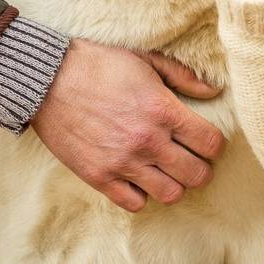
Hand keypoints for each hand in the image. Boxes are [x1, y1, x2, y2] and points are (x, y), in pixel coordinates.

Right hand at [29, 37, 224, 212]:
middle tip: (191, 159)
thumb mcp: (145, 60)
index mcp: (162, 110)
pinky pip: (134, 203)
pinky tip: (139, 178)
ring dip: (174, 184)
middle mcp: (147, 141)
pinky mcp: (99, 176)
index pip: (210, 143)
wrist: (49, 78)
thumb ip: (183, 76)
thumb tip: (213, 91)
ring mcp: (123, 162)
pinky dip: (142, 195)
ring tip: (167, 171)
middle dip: (201, 168)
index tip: (206, 141)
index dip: (214, 144)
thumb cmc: (99, 64)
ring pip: (170, 194)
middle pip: (196, 175)